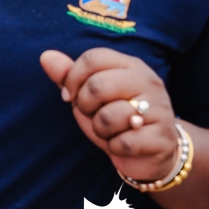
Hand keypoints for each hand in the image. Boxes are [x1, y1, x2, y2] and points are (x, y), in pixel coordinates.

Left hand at [41, 48, 178, 183]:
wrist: (150, 152)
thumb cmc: (114, 116)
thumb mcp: (87, 94)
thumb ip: (67, 75)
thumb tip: (46, 56)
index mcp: (130, 65)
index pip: (92, 58)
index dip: (72, 78)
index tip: (70, 95)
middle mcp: (149, 81)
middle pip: (98, 86)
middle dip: (85, 105)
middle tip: (93, 114)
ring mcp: (160, 109)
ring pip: (110, 116)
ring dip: (101, 129)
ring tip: (112, 130)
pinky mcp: (163, 137)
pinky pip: (124, 143)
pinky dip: (115, 147)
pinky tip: (124, 144)